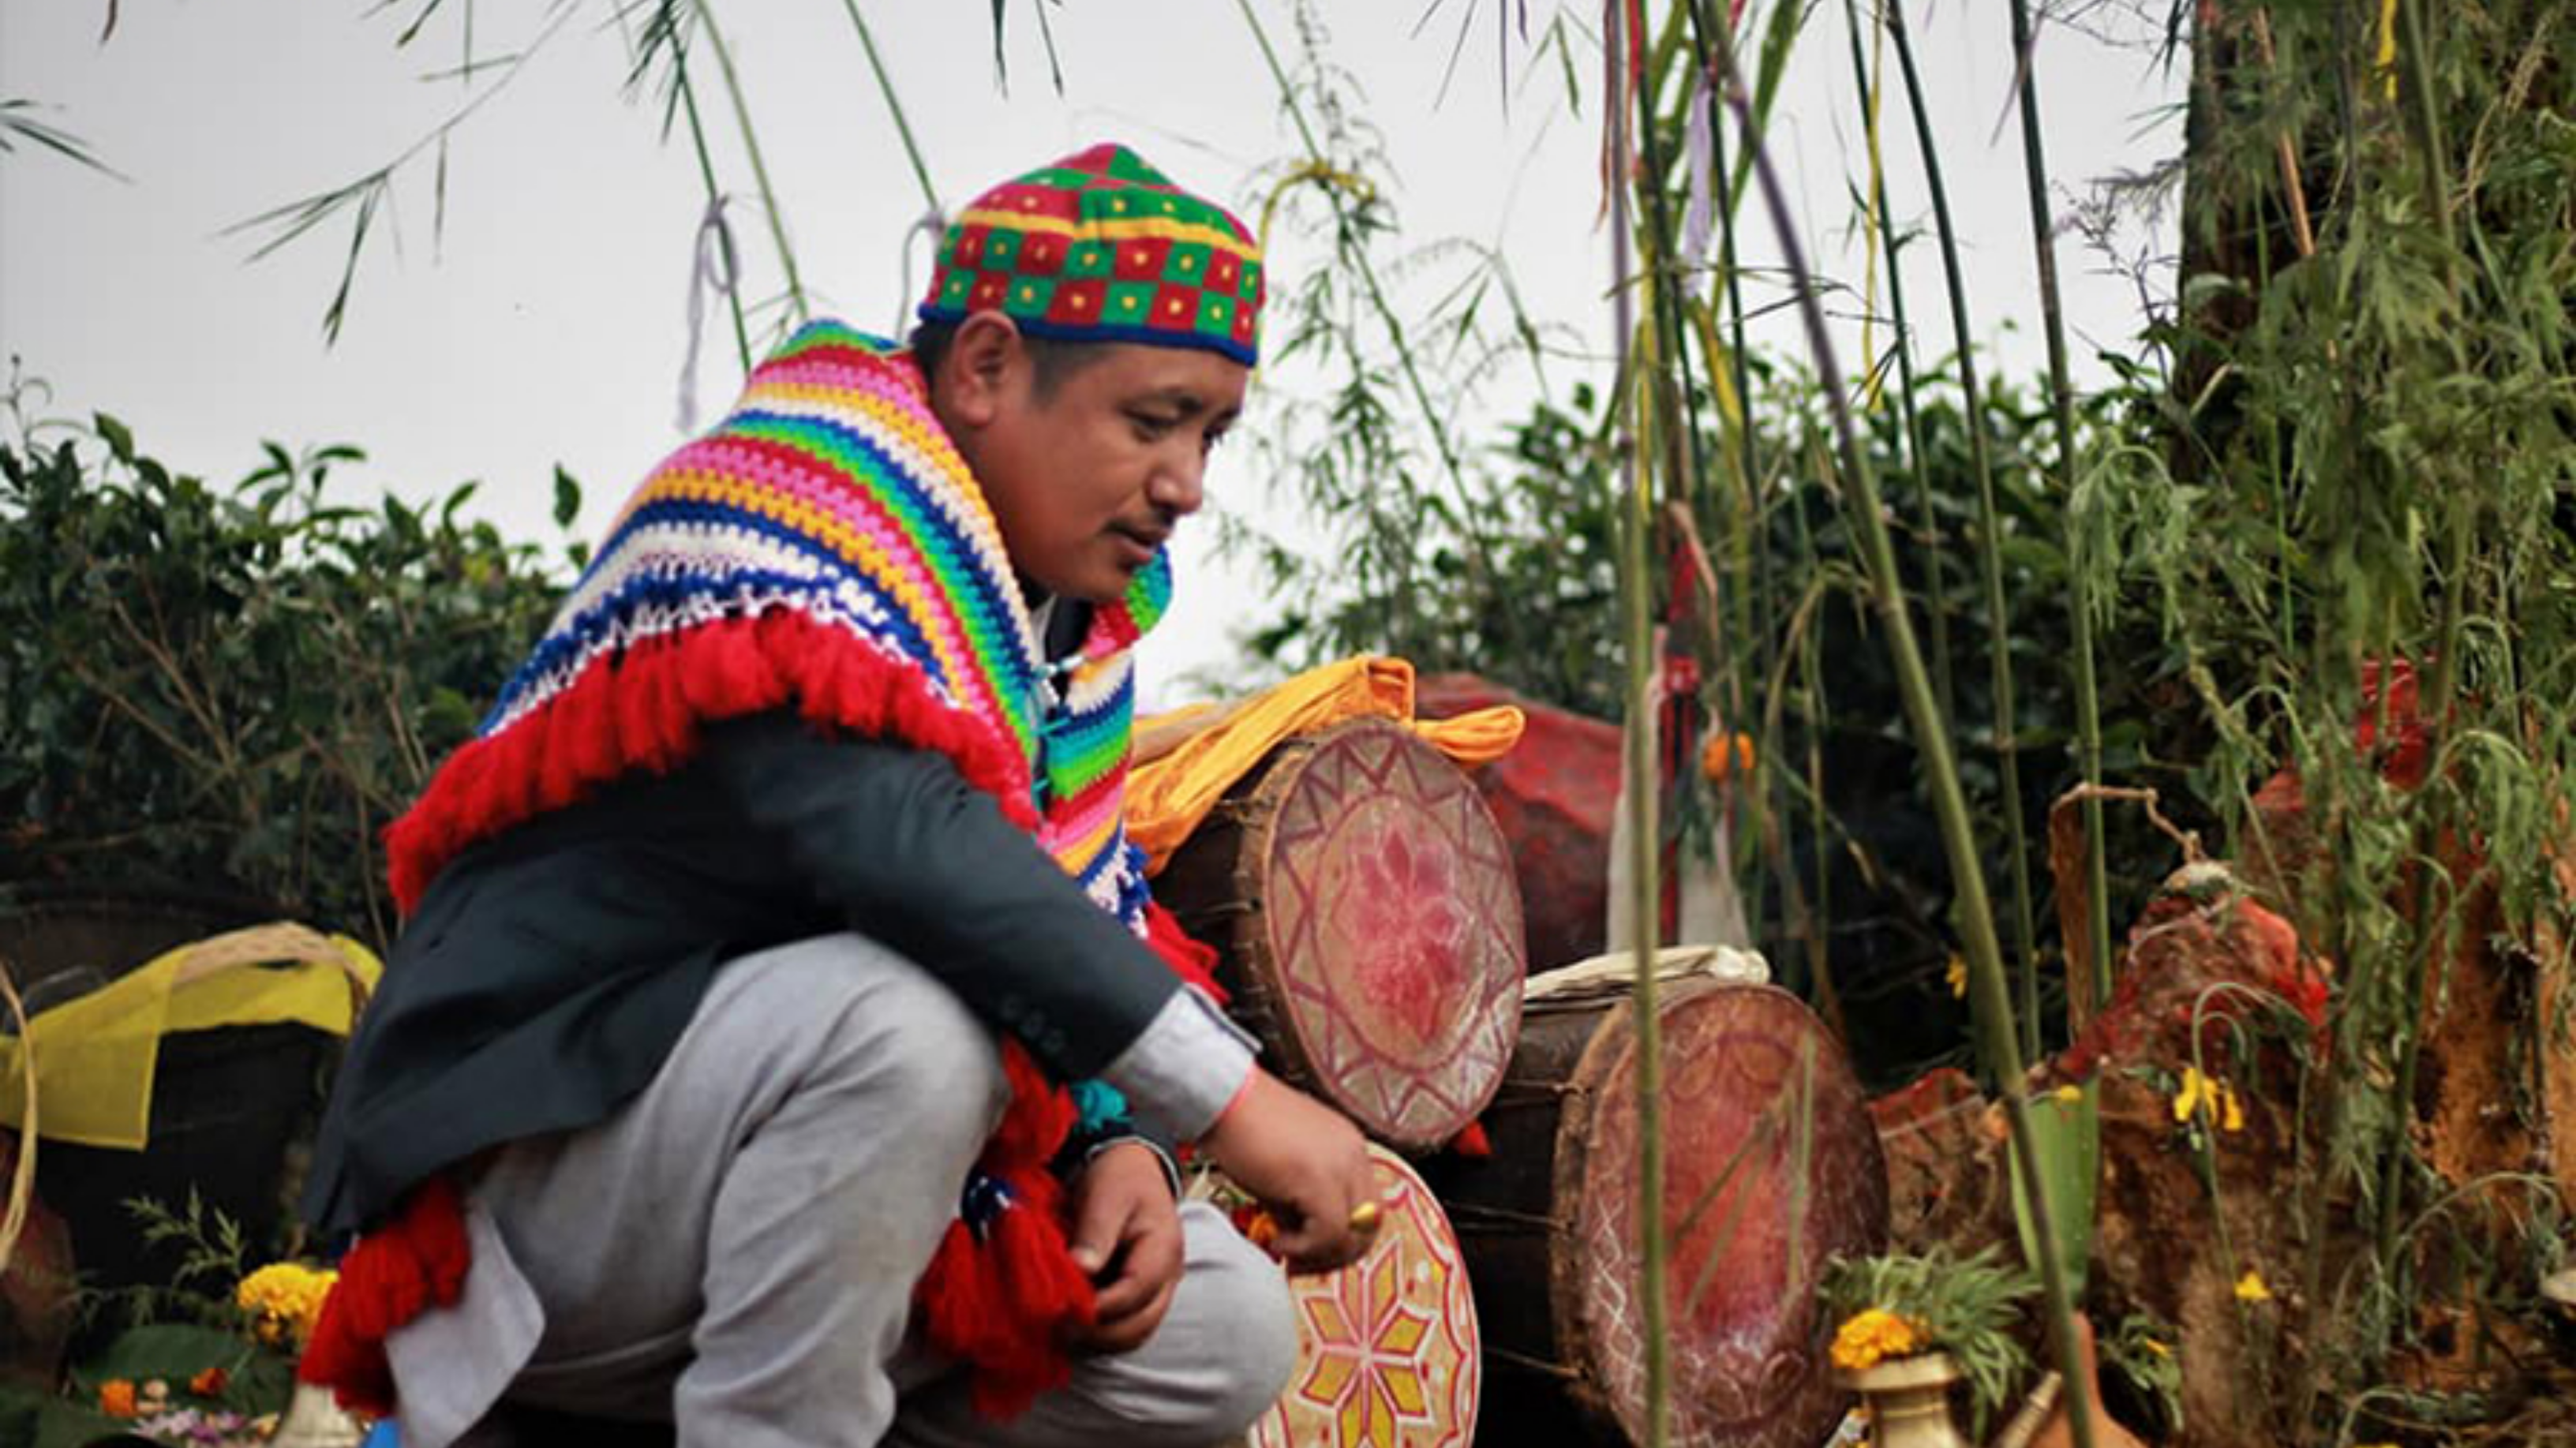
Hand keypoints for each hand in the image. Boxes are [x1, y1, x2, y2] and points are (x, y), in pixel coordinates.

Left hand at [1062, 1141, 1184, 1353]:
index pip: (1136, 1292)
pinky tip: (1070, 1324)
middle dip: (1097, 1332)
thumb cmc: (1119, 1179)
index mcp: (1164, 1249)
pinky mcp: (1139, 1298)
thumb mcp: (1106, 1196)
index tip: (1063, 1308)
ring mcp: (1156, 1292)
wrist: (1129, 1170)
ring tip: (1060, 1328)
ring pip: (1132, 1335)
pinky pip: (1123, 1328)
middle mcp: (1167, 1278)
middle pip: (1139, 1326)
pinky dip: (1097, 1333)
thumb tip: (1080, 1270)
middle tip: (1055, 1325)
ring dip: (1096, 1339)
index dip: (1100, 1307)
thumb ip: (1096, 1233)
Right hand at [1198, 1068, 1375, 1274]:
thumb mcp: (1282, 1171)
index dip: (1343, 1241)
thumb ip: (1301, 1204)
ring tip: (1283, 1248)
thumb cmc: (1241, 1128)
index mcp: (1348, 1147)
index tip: (1311, 1254)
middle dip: (1336, 1255)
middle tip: (1301, 1264)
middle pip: (1369, 1225)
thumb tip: (1306, 1243)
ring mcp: (1340, 1164)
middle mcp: (1353, 1154)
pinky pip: (1328, 1232)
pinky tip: (1276, 1240)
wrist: (1220, 1098)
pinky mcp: (1319, 1178)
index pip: (1368, 1210)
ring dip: (1319, 1254)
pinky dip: (1303, 1247)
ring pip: (1353, 1234)